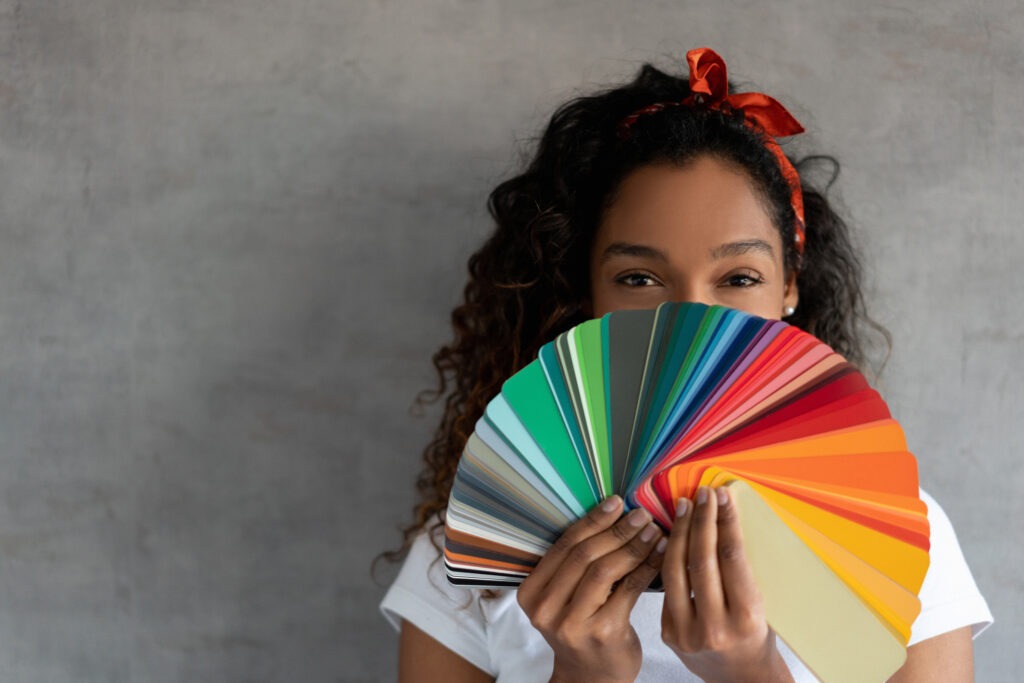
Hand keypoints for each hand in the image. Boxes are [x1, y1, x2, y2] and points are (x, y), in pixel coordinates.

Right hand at [516, 495, 665, 682]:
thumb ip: (576, 564)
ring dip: (633, 546)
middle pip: (584, 555)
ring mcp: (572, 623)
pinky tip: (661, 554)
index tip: (616, 502)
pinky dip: (646, 567)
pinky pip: (628, 589)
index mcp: (531, 593)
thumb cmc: (582, 627)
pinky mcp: (603, 633)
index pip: (563, 546)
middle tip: (641, 514)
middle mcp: (545, 609)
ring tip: (654, 530)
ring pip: (605, 570)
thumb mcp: (566, 597)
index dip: (592, 520)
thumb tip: (614, 512)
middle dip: (616, 530)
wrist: (591, 677)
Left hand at [660, 486, 792, 682]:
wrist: (741, 680)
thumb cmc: (756, 638)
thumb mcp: (760, 606)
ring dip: (679, 533)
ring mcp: (688, 632)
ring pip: (676, 571)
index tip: (724, 496)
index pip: (732, 558)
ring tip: (684, 506)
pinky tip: (671, 536)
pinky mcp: (669, 633)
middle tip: (703, 494)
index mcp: (747, 618)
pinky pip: (666, 587)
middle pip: (702, 561)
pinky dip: (668, 558)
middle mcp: (716, 627)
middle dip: (702, 521)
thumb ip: (740, 572)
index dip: (726, 522)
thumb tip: (723, 518)